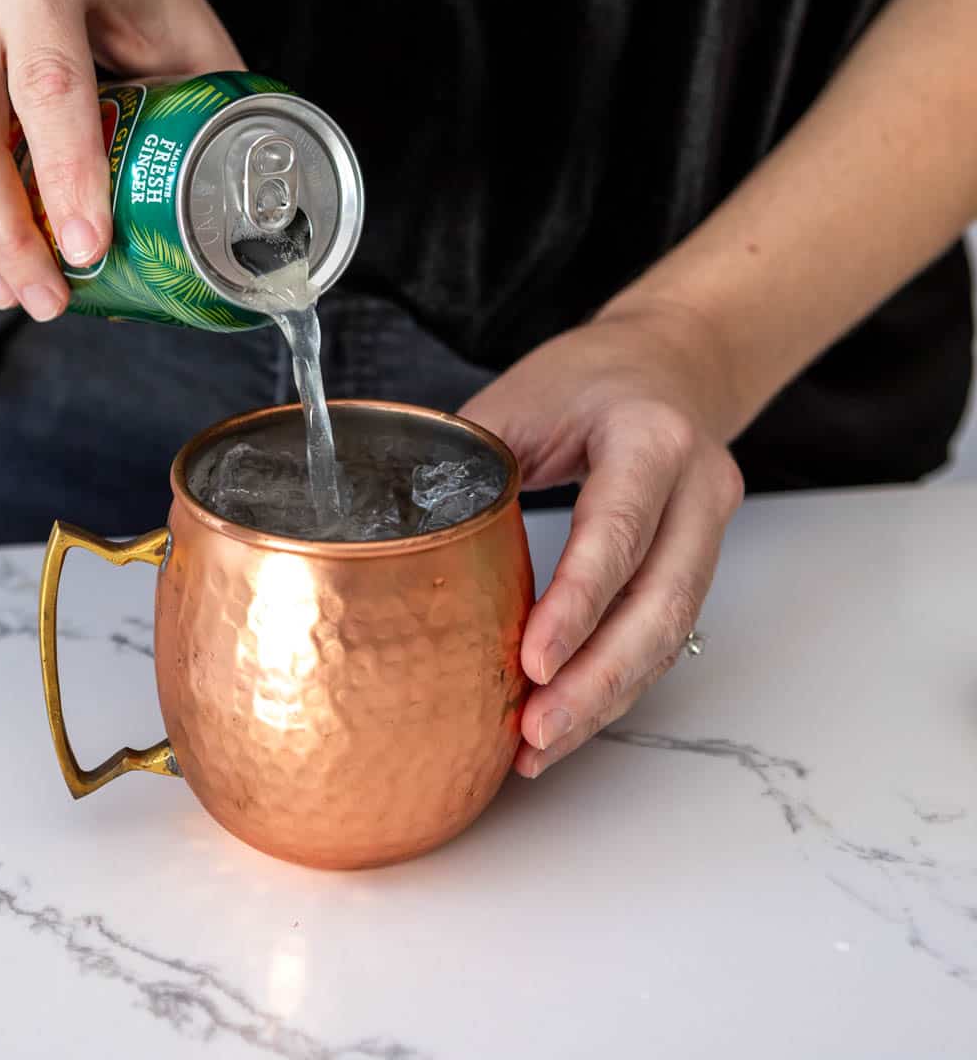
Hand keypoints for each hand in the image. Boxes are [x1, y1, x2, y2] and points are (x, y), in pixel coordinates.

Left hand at [459, 300, 742, 777]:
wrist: (671, 361)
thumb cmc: (587, 377)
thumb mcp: (521, 398)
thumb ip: (470, 463)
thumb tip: (396, 533)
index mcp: (650, 437)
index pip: (618, 531)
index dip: (577, 604)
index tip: (530, 663)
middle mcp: (698, 486)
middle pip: (660, 604)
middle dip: (596, 679)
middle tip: (533, 730)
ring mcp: (710, 528)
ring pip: (670, 633)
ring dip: (606, 697)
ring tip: (541, 745)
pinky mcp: (700, 562)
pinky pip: (665, 634)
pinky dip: (618, 681)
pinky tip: (570, 714)